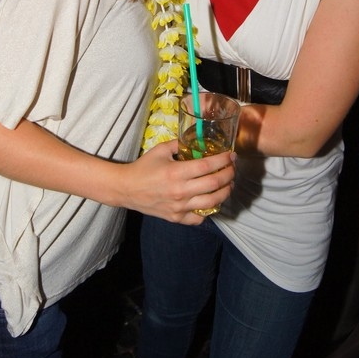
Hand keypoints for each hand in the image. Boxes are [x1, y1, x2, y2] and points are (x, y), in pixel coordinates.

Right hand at [120, 140, 234, 224]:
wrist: (126, 189)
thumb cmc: (143, 167)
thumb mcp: (161, 150)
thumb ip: (180, 143)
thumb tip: (198, 140)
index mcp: (177, 172)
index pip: (208, 165)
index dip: (223, 160)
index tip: (231, 155)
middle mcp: (180, 191)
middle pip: (214, 184)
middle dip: (229, 175)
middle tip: (232, 169)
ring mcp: (179, 207)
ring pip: (212, 202)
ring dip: (225, 192)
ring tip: (228, 185)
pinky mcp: (176, 218)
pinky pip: (199, 218)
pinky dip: (209, 210)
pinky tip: (211, 201)